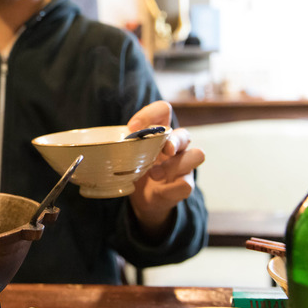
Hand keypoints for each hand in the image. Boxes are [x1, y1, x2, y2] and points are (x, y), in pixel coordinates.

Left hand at [125, 100, 204, 239]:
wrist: (142, 198)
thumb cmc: (135, 169)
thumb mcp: (127, 154)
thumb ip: (124, 146)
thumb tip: (109, 143)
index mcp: (160, 132)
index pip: (164, 110)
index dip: (151, 113)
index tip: (132, 127)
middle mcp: (177, 145)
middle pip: (185, 133)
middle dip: (174, 140)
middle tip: (163, 151)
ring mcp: (184, 165)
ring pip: (197, 155)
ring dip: (174, 165)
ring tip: (154, 174)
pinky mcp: (185, 184)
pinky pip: (186, 183)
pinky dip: (169, 188)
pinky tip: (158, 190)